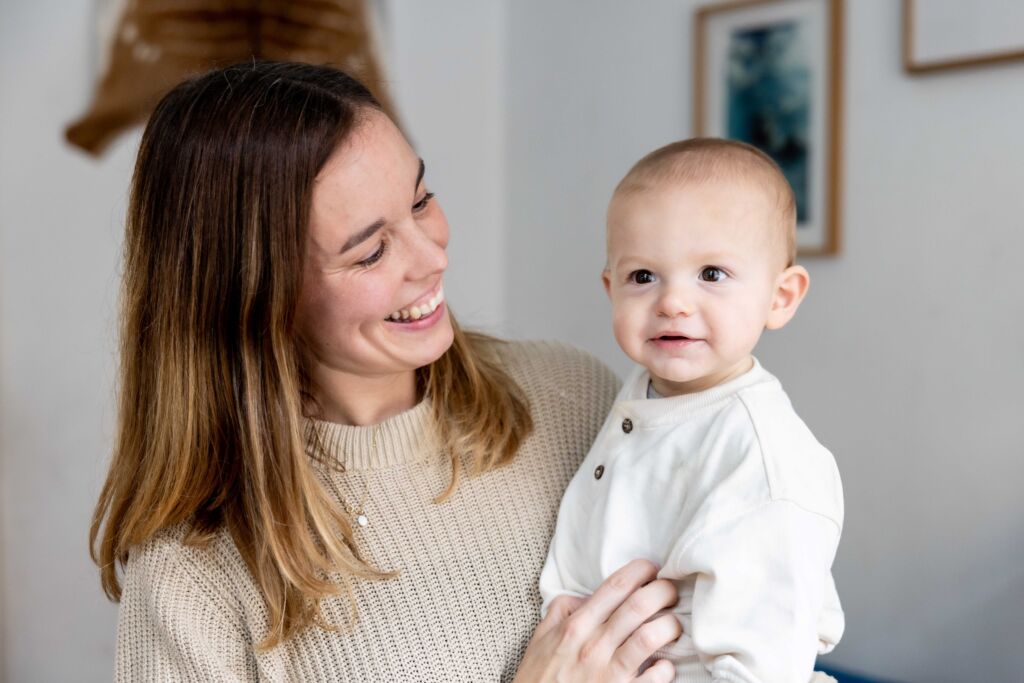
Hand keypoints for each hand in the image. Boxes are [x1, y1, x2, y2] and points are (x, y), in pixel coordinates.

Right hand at [514, 559, 681, 681]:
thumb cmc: (538, 679)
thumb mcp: (540, 639)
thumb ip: (561, 611)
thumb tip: (584, 595)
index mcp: (576, 626)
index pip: (615, 586)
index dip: (640, 571)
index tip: (651, 568)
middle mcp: (594, 645)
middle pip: (639, 605)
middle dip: (663, 591)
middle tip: (671, 590)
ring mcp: (609, 672)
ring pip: (651, 636)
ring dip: (670, 625)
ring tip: (673, 625)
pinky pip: (655, 677)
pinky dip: (666, 668)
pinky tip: (665, 664)